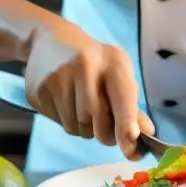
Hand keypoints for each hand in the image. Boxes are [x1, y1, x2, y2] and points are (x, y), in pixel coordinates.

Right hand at [23, 23, 154, 159]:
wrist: (50, 39)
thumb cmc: (94, 61)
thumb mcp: (117, 72)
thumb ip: (130, 105)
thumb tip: (147, 134)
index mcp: (111, 61)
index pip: (123, 97)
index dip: (127, 125)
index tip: (131, 147)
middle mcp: (84, 66)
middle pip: (97, 120)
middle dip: (103, 132)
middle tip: (104, 126)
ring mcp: (58, 78)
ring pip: (76, 127)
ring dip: (83, 128)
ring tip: (82, 107)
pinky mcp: (38, 91)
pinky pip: (58, 123)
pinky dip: (66, 121)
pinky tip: (65, 102)